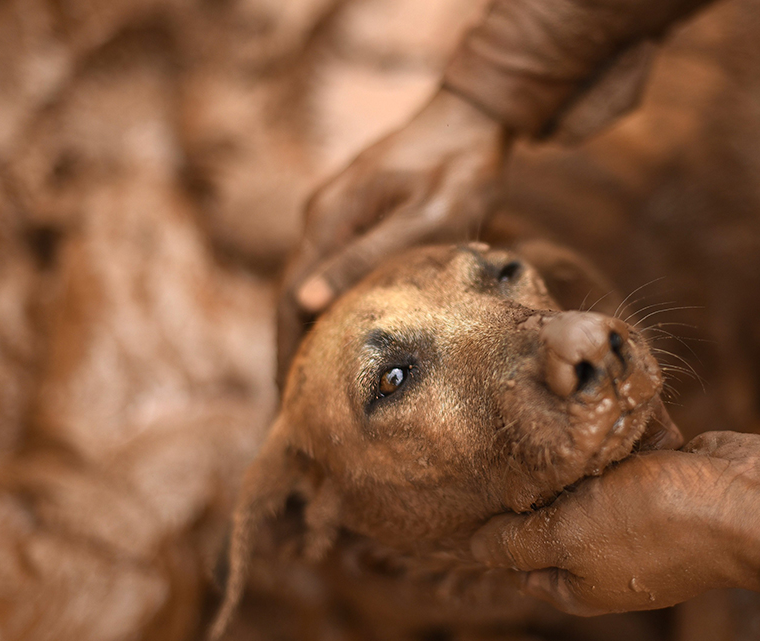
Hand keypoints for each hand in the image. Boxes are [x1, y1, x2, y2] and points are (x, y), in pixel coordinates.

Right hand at [278, 89, 509, 374]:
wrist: (474, 114)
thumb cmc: (459, 167)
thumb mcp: (423, 218)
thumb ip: (366, 258)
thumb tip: (305, 304)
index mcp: (330, 219)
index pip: (290, 299)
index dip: (286, 351)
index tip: (287, 400)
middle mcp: (322, 215)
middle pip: (292, 294)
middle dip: (290, 351)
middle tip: (295, 408)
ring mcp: (335, 211)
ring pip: (309, 282)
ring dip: (307, 332)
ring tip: (314, 385)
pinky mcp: (355, 212)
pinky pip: (330, 267)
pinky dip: (328, 306)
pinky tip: (342, 336)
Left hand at [470, 432, 759, 615]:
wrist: (749, 502)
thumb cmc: (654, 523)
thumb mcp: (568, 536)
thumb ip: (517, 543)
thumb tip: (472, 548)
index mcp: (581, 582)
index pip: (519, 563)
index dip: (497, 529)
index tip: (480, 484)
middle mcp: (608, 553)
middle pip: (554, 517)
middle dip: (538, 479)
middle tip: (512, 437)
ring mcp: (641, 515)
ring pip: (591, 478)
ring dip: (578, 449)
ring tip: (552, 410)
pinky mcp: (667, 477)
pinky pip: (629, 451)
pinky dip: (619, 431)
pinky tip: (600, 402)